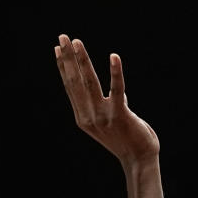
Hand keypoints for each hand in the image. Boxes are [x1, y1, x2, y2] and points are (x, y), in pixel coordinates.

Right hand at [55, 35, 158, 165]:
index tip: (58, 48)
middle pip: (75, 81)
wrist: (139, 160)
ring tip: (77, 42)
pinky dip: (115, 72)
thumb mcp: (112, 121)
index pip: (70, 87)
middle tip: (63, 36)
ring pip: (90, 83)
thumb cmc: (128, 140)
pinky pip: (117, 89)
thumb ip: (110, 105)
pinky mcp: (120, 115)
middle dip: (68, 58)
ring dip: (83, 60)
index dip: (63, 67)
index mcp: (83, 118)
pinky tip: (113, 56)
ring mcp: (103, 116)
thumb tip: (117, 91)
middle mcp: (89, 117)